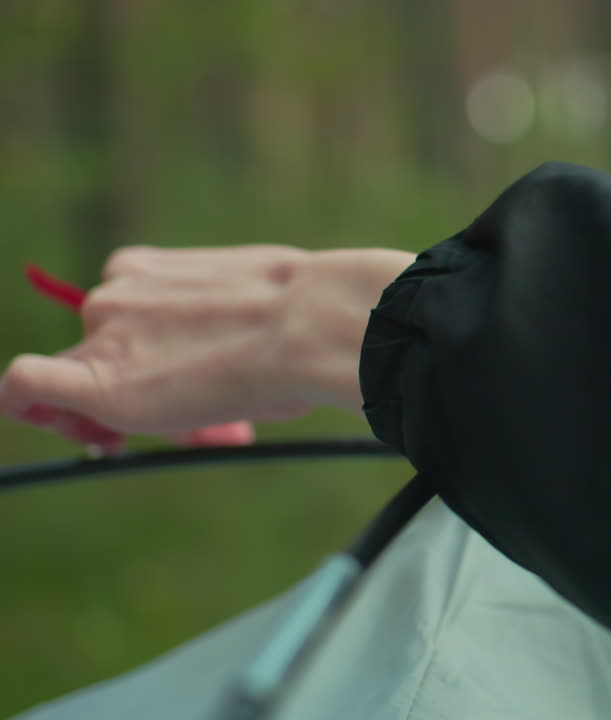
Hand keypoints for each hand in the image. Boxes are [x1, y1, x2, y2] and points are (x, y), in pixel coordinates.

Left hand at [0, 245, 413, 450]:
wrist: (310, 325)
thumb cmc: (304, 320)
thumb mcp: (257, 309)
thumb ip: (221, 329)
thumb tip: (223, 377)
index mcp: (150, 269)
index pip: (124, 323)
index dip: (142, 359)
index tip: (173, 386)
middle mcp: (115, 293)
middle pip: (101, 354)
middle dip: (142, 393)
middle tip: (200, 427)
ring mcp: (102, 332)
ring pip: (84, 380)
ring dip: (128, 414)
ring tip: (200, 431)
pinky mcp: (95, 378)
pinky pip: (26, 385)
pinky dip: (23, 405)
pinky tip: (41, 418)